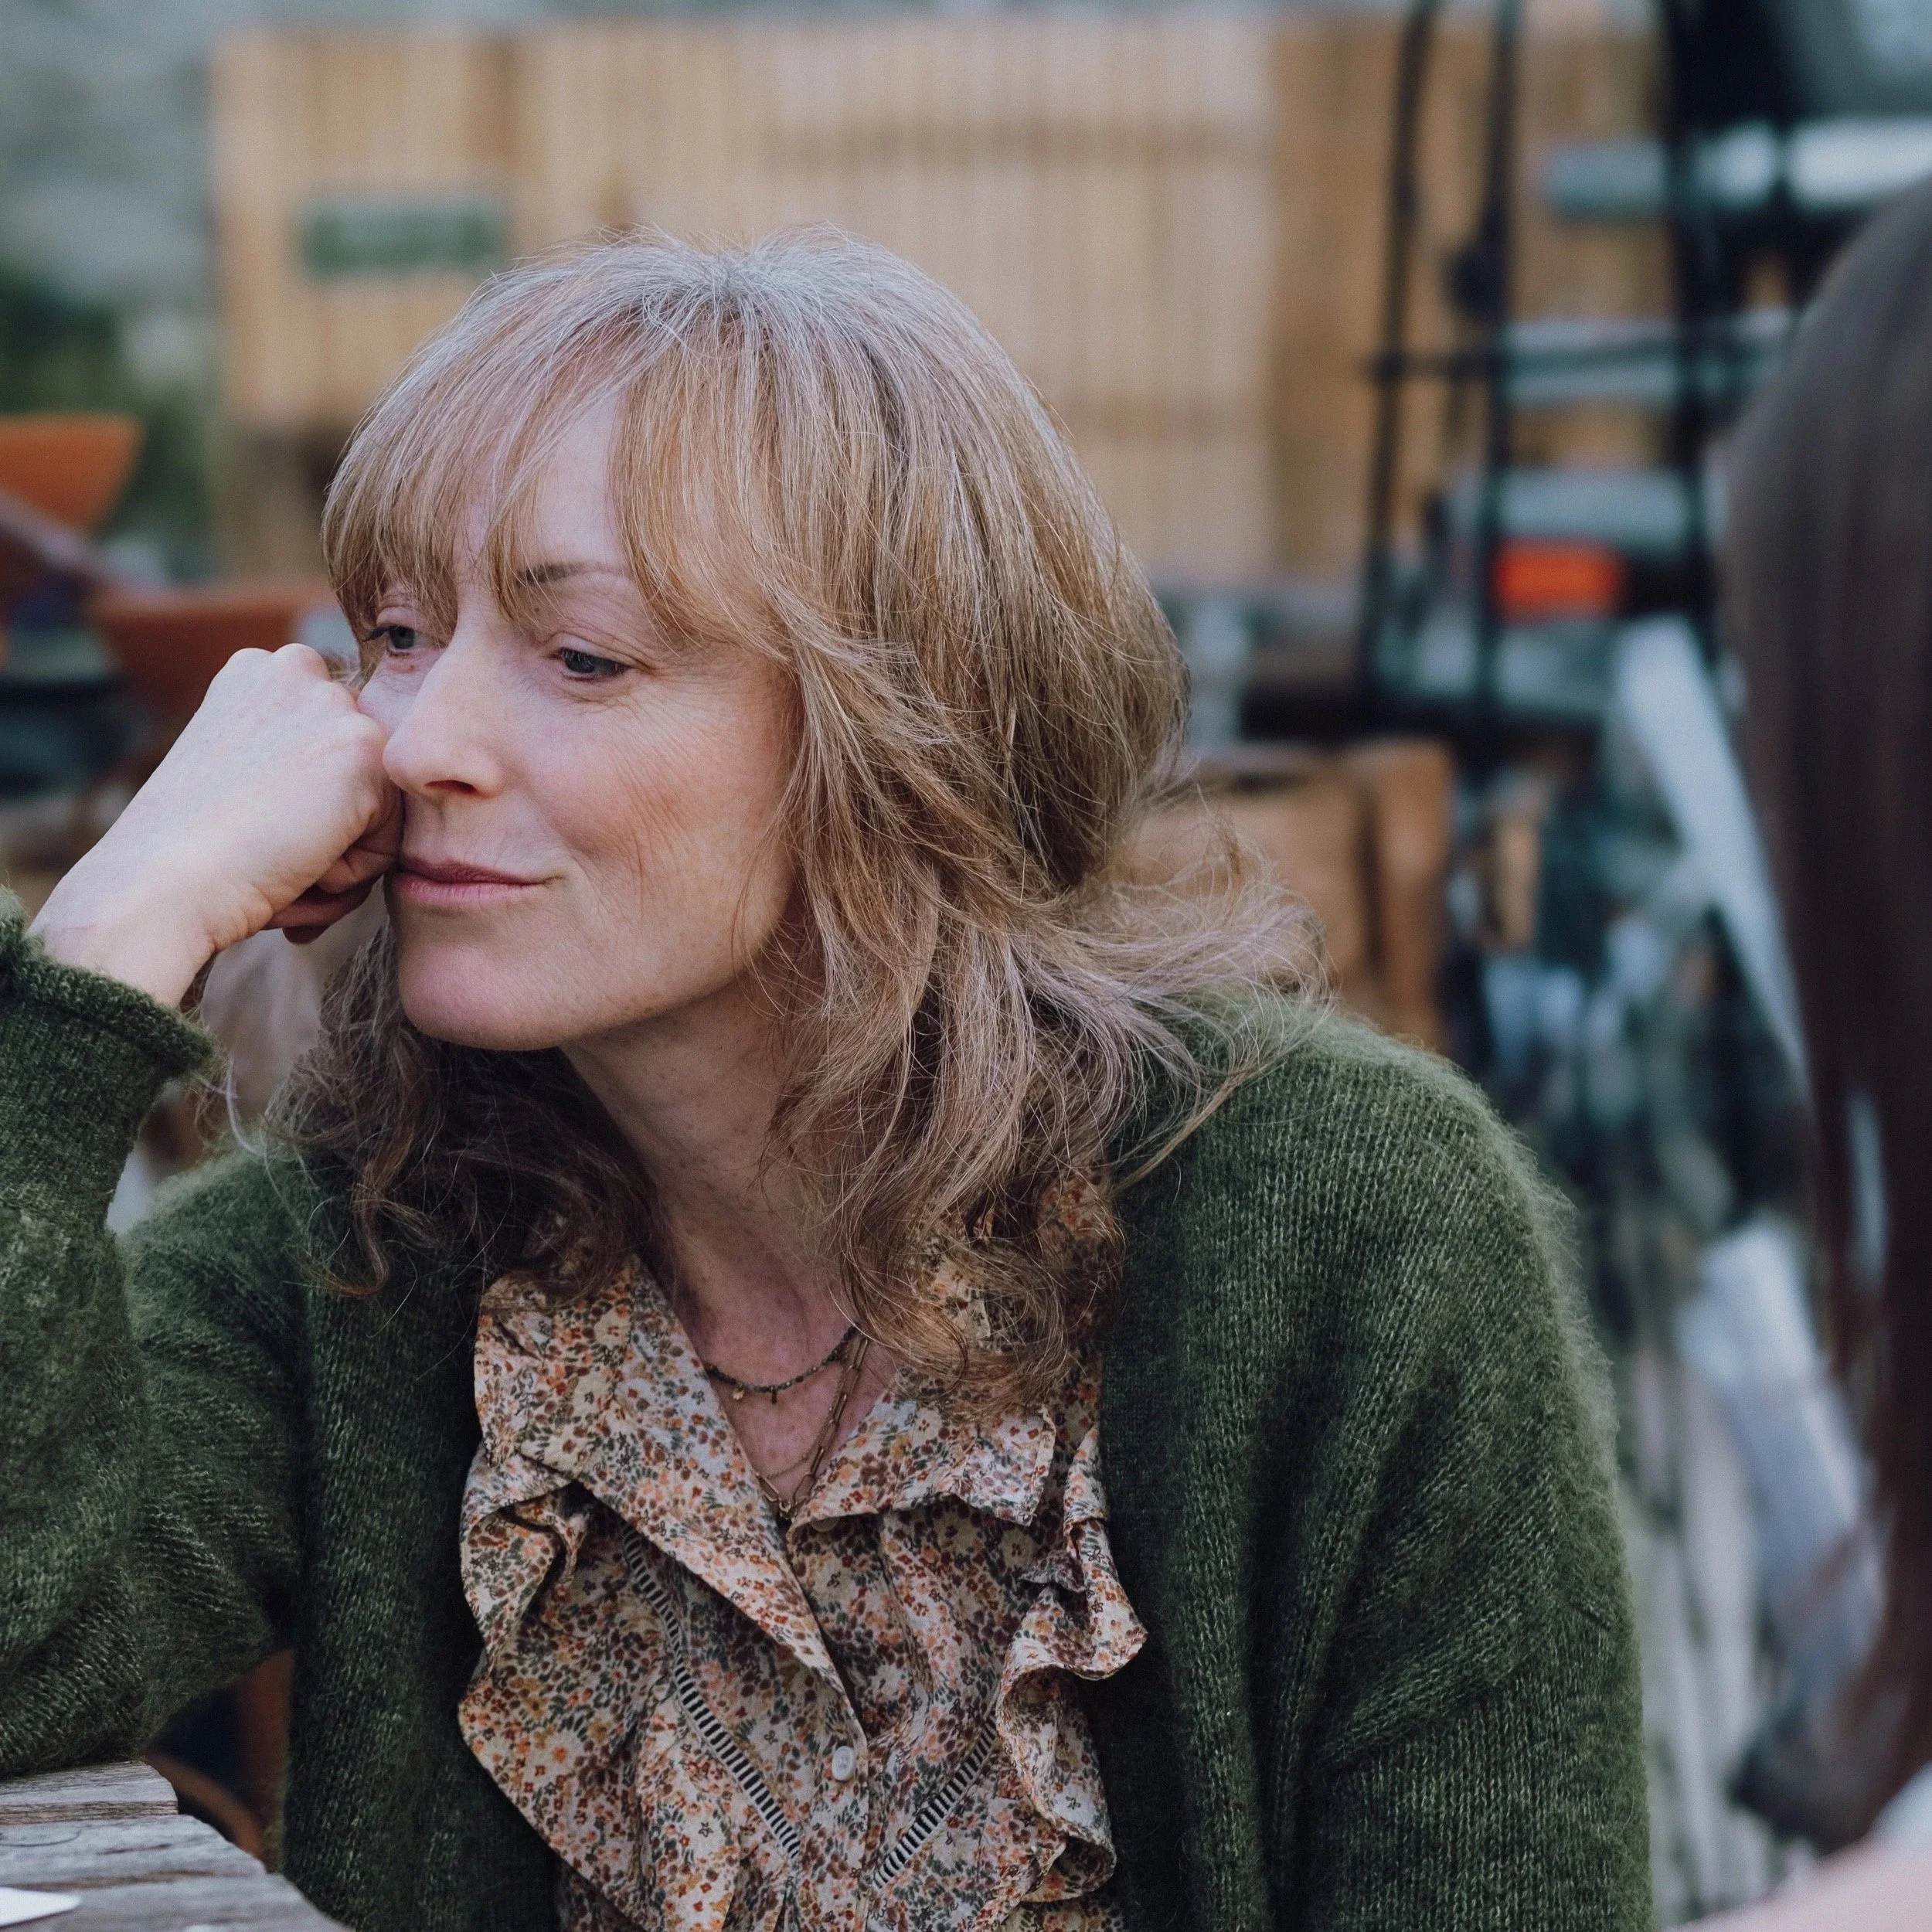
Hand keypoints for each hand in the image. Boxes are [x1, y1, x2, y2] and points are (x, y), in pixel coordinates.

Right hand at [30, 643, 399, 1006]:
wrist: (161, 885)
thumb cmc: (188, 854)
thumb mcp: (235, 775)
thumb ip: (290, 760)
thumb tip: (343, 790)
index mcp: (258, 673)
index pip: (328, 753)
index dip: (297, 809)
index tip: (246, 823)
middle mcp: (296, 669)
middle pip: (358, 779)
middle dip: (322, 831)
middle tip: (259, 848)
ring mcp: (333, 704)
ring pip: (378, 813)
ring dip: (335, 860)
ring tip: (275, 860)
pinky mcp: (364, 750)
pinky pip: (390, 842)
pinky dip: (350, 875)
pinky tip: (294, 862)